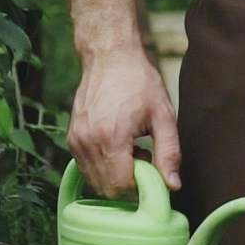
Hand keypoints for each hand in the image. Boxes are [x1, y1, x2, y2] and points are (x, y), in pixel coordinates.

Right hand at [68, 44, 179, 196]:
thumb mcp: (163, 115)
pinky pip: (86, 167)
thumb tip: (172, 186)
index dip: (140, 185)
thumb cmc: (139, 81)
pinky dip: (103, 166)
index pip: (120, 185)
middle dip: (127, 182)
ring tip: (132, 151)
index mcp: (110, 137)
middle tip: (144, 158)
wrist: (110, 56)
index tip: (152, 168)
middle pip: (106, 188)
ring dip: (114, 175)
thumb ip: (169, 153)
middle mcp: (87, 142)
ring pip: (94, 180)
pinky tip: (118, 146)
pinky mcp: (72, 138)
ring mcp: (76, 140)